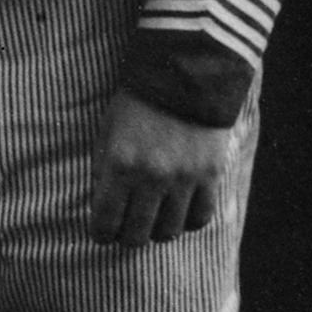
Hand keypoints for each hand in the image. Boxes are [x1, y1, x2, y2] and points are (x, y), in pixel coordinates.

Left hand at [92, 90, 240, 246]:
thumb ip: (103, 171)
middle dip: (127, 237)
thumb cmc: (136, 103)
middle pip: (136, 236)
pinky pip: (200, 218)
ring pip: (169, 233)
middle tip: (127, 229)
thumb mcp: (106, 132)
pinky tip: (179, 211)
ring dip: (158, 231)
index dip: (101, 234)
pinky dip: (188, 221)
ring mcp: (183, 178)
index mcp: (118, 165)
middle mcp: (150, 177)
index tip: (103, 232)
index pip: (105, 223)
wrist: (183, 74)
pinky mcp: (210, 175)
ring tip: (154, 220)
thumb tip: (103, 209)